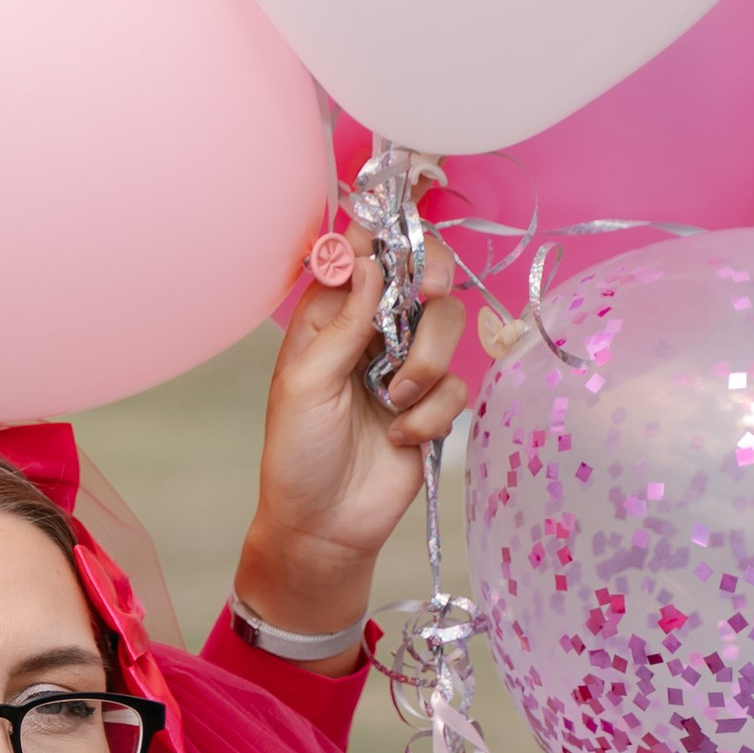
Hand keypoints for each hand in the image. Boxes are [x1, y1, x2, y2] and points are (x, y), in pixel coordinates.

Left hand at [231, 235, 471, 648]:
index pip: (364, 253)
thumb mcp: (306, 383)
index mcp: (330, 316)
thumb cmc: (297, 453)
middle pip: (421, 275)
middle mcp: (372, 331)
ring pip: (447, 326)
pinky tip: (401, 436)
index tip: (405, 227)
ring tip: (394, 402)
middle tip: (430, 293)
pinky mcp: (433, 404)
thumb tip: (368, 261)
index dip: (387, 232)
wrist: (324, 525)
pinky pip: (456, 385)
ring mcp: (406, 366)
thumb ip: (343, 322)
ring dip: (426, 362)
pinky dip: (432, 412)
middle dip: (431, 279)